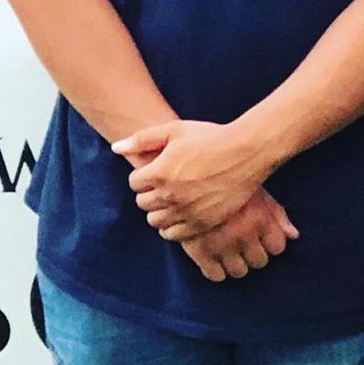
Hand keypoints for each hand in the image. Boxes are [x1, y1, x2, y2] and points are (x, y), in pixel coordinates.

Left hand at [114, 119, 270, 240]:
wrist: (247, 153)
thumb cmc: (211, 138)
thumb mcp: (175, 130)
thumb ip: (142, 138)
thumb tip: (116, 148)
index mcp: (159, 172)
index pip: (134, 184)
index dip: (145, 176)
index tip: (158, 171)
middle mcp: (169, 194)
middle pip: (143, 204)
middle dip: (151, 195)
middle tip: (166, 186)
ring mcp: (186, 211)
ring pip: (156, 221)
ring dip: (160, 212)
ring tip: (174, 201)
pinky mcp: (202, 223)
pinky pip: (175, 234)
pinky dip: (174, 227)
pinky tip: (183, 214)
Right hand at [177, 188, 298, 281]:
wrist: (187, 175)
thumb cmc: (226, 182)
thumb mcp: (255, 190)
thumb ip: (277, 214)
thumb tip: (294, 236)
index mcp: (260, 217)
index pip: (277, 247)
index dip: (270, 243)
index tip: (262, 238)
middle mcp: (243, 234)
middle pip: (260, 261)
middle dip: (254, 254)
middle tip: (244, 244)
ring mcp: (221, 244)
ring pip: (239, 271)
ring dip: (236, 264)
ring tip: (229, 251)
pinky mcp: (198, 250)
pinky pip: (215, 275)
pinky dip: (216, 271)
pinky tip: (214, 259)